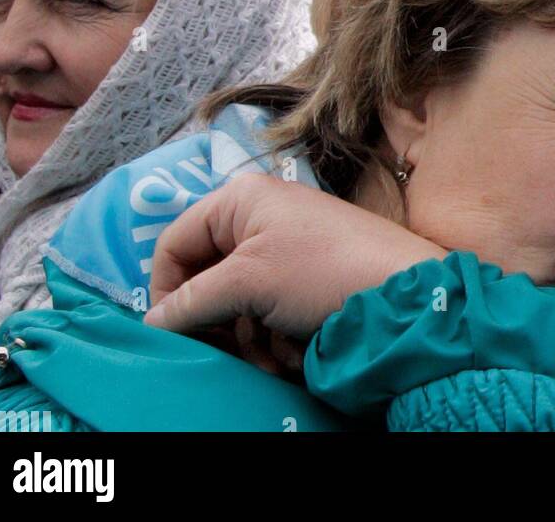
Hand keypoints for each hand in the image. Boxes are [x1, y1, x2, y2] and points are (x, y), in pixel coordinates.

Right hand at [144, 174, 445, 345]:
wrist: (401, 294)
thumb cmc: (321, 271)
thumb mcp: (248, 283)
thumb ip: (192, 301)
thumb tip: (153, 323)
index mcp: (239, 199)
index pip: (174, 243)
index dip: (165, 291)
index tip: (174, 334)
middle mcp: (258, 218)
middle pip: (205, 279)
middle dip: (217, 323)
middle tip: (231, 352)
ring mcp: (284, 249)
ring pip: (236, 306)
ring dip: (248, 339)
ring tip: (274, 354)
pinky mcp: (305, 280)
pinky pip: (267, 313)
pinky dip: (274, 338)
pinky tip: (295, 351)